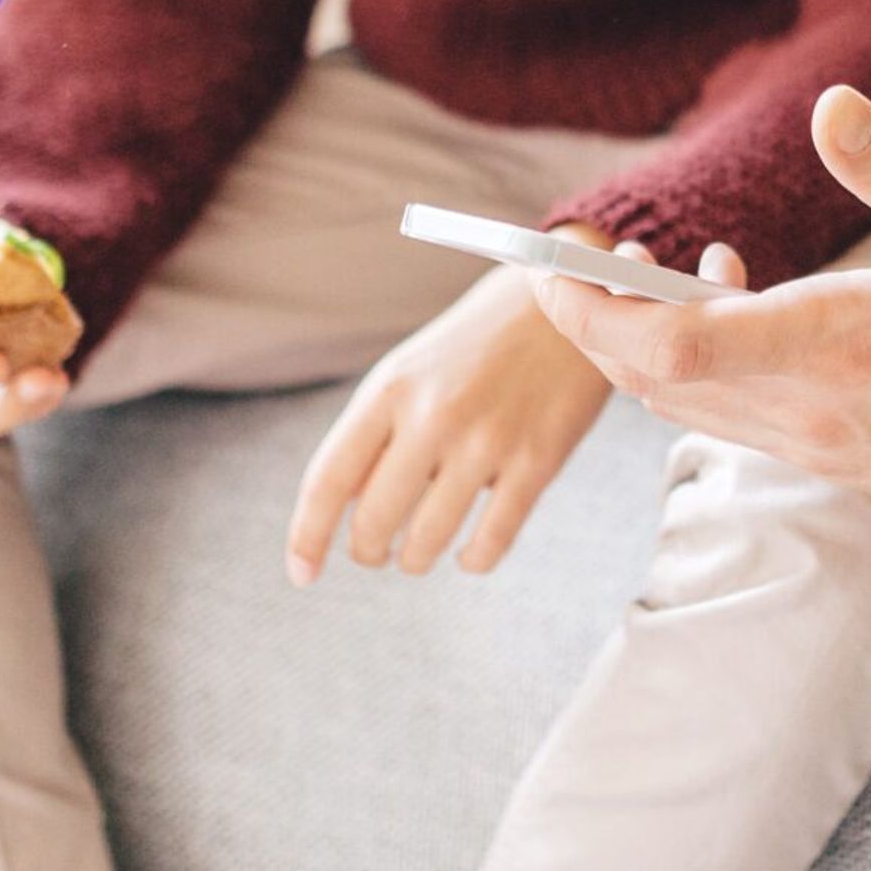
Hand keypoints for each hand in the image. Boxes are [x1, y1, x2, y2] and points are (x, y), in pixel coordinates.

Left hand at [286, 251, 618, 582]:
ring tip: (419, 552)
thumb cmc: (480, 340)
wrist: (568, 298)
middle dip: (368, 552)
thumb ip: (376, 432)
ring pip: (427, 541)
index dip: (307, 537)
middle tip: (376, 552)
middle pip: (374, 522)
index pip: (329, 479)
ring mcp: (487, 441)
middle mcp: (433, 415)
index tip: (302, 573)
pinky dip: (473, 560)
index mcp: (391, 388)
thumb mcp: (412, 369)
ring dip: (416, 559)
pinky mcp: (537, 461)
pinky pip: (491, 542)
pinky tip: (470, 552)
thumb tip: (345, 510)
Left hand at [534, 88, 870, 546]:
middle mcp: (812, 407)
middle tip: (566, 257)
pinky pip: (728, 418)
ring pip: (681, 406)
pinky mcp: (830, 461)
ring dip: (638, 345)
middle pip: (651, 382)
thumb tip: (826, 105)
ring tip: (650, 268)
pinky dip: (694, 367)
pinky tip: (733, 301)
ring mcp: (817, 445)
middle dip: (587, 322)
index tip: (559, 260)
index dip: (598, 309)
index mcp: (843, 343)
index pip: (680, 347)